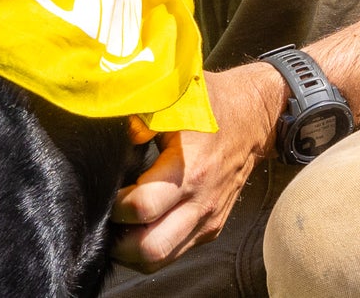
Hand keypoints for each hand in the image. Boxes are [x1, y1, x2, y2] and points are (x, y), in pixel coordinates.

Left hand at [110, 63, 285, 272]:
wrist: (255, 115)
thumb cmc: (213, 103)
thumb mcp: (174, 99)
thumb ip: (139, 118)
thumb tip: (104, 133)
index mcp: (190, 169)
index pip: (142, 207)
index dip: (116, 205)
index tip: (107, 191)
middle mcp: (201, 201)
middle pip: (151, 248)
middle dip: (119, 240)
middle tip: (106, 219)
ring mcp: (208, 218)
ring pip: (161, 259)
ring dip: (133, 251)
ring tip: (119, 228)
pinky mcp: (212, 226)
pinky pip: (176, 251)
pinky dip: (153, 246)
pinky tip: (141, 226)